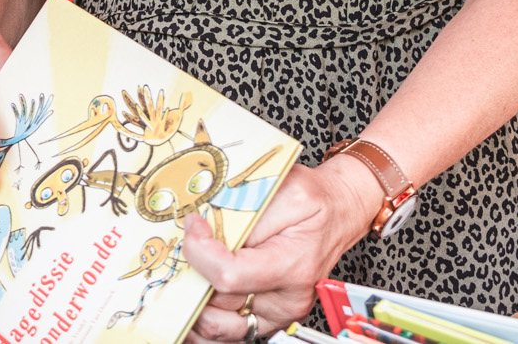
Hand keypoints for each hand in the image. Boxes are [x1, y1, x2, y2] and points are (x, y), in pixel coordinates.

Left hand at [179, 162, 380, 342]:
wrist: (338, 211)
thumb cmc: (314, 200)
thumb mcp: (282, 188)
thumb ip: (242, 208)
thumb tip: (204, 225)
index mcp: (291, 266)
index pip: (229, 276)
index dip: (200, 251)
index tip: (194, 224)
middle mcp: (285, 299)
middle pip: (217, 306)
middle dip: (190, 277)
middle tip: (181, 251)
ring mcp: (276, 312)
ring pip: (218, 329)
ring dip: (191, 305)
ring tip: (179, 276)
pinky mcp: (267, 315)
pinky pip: (229, 330)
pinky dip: (205, 317)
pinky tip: (190, 299)